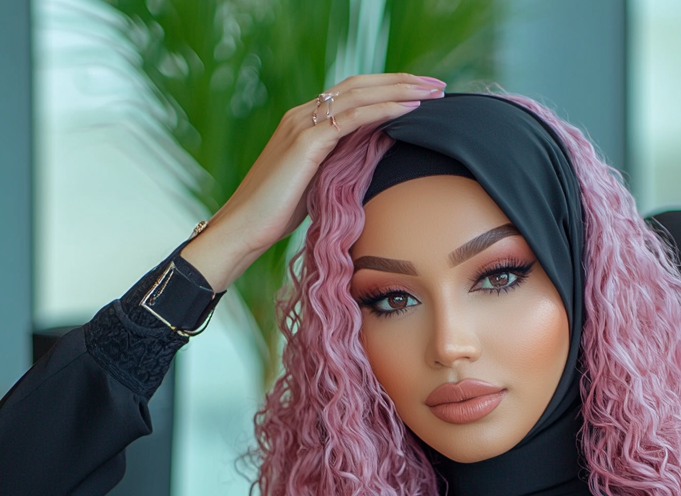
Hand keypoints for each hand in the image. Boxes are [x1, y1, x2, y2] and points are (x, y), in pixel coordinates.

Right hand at [182, 73, 445, 291]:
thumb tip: (369, 167)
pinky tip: (409, 108)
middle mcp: (303, 116)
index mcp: (305, 124)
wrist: (243, 228)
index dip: (388, 90)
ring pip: (359, 95)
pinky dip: (384, 109)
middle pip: (360, 86)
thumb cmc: (275, 216)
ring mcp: (303, 125)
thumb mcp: (315, 186)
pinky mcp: (306, 143)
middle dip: (401, 82)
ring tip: (433, 92)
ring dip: (400, 90)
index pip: (353, 95)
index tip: (421, 95)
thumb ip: (336, 169)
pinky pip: (352, 118)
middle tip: (437, 85)